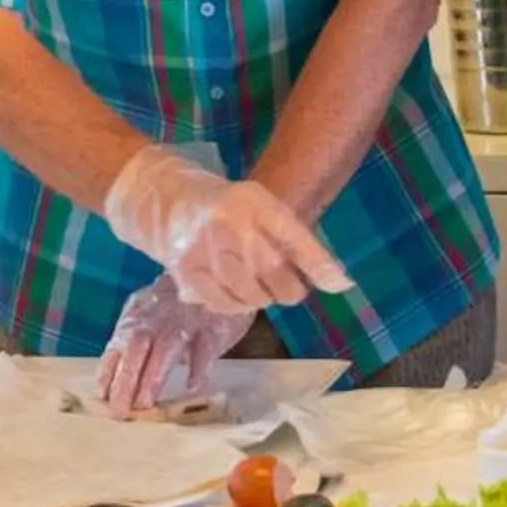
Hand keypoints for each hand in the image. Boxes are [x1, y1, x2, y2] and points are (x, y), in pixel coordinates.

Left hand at [95, 279, 254, 415]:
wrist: (221, 275)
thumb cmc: (180, 304)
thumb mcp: (151, 313)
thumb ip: (135, 339)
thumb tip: (116, 378)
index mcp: (140, 313)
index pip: (118, 343)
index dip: (109, 370)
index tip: (101, 396)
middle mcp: (160, 316)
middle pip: (138, 347)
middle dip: (127, 378)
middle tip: (120, 409)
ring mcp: (188, 319)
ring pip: (167, 347)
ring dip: (154, 376)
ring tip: (146, 404)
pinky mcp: (215, 326)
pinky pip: (206, 347)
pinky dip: (199, 367)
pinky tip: (192, 387)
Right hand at [100, 146, 350, 313]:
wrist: (166, 200)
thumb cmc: (226, 209)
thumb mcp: (260, 210)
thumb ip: (295, 241)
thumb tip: (337, 282)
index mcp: (255, 202)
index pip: (295, 235)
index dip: (319, 263)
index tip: (341, 284)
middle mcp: (231, 221)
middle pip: (274, 272)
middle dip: (289, 289)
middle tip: (287, 289)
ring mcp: (205, 245)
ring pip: (250, 293)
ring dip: (261, 299)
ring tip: (258, 288)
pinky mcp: (185, 268)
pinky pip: (223, 303)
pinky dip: (235, 306)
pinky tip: (234, 294)